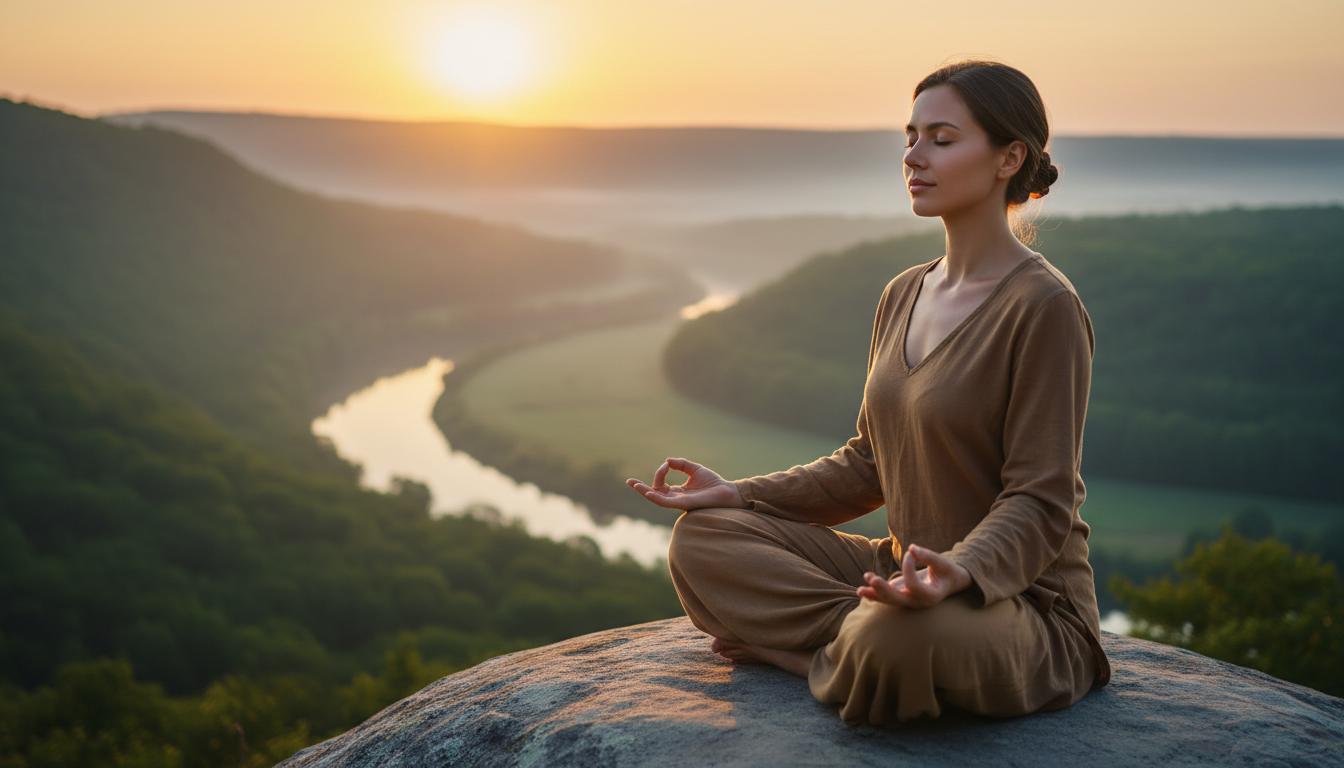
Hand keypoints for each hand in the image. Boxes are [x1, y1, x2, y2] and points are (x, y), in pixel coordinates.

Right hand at [626, 457, 744, 510]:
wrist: (727, 492)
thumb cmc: (713, 483)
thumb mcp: (694, 469)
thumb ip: (681, 464)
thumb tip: (667, 461)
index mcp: (678, 492)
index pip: (661, 484)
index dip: (660, 472)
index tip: (667, 464)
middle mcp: (676, 498)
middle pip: (654, 494)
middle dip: (641, 488)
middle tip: (629, 482)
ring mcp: (679, 502)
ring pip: (657, 499)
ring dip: (645, 492)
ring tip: (634, 485)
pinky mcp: (684, 504)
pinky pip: (666, 502)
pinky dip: (656, 497)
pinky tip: (648, 492)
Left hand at [856, 544, 972, 609]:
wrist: (949, 583)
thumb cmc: (947, 572)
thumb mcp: (942, 563)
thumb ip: (928, 556)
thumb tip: (911, 548)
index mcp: (931, 596)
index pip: (914, 585)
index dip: (908, 567)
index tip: (910, 552)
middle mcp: (917, 602)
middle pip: (897, 600)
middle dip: (883, 590)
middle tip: (872, 579)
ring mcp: (908, 602)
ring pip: (888, 601)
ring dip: (874, 594)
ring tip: (859, 590)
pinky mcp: (900, 596)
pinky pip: (885, 598)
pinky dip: (874, 594)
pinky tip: (862, 590)